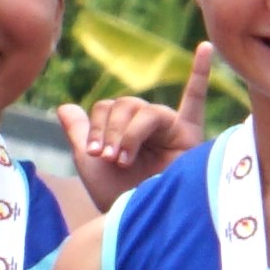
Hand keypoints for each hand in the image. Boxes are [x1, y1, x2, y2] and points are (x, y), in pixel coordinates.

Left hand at [62, 48, 212, 210]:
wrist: (139, 221)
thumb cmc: (118, 197)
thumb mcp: (90, 163)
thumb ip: (79, 133)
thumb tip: (64, 107)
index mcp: (124, 130)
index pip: (107, 107)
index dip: (96, 126)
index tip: (96, 156)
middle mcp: (148, 126)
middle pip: (125, 104)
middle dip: (111, 129)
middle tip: (110, 159)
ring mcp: (170, 127)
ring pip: (144, 109)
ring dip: (129, 132)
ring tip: (126, 159)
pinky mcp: (189, 135)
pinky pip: (196, 99)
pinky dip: (201, 72)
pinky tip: (204, 48)